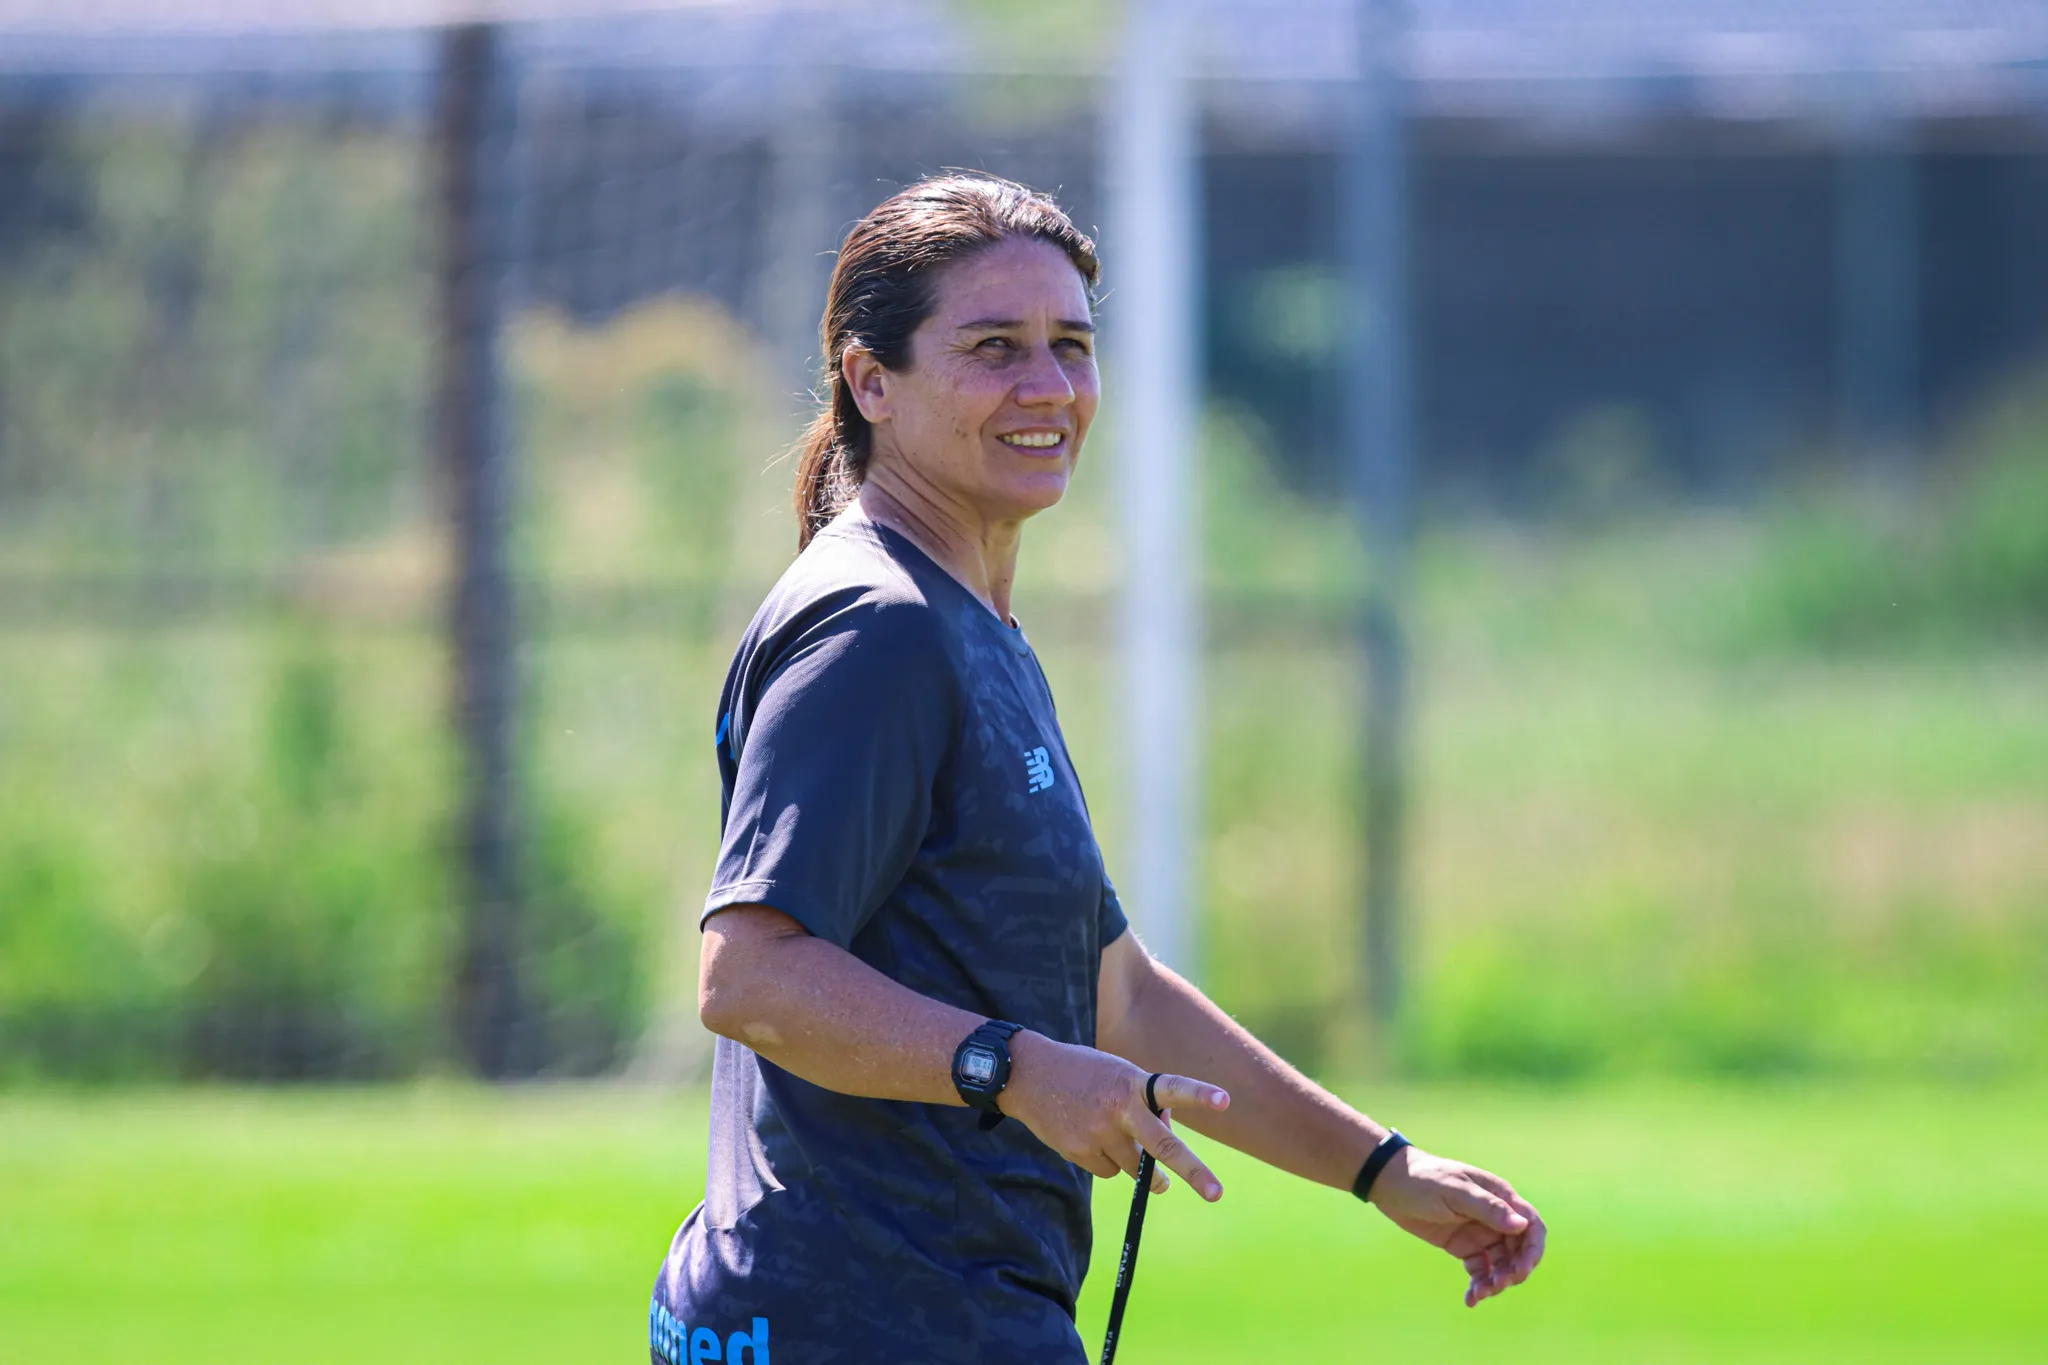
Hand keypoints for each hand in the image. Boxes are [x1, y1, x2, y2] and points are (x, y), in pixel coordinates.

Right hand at [1000, 1032, 1230, 1200]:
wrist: (1028, 1074)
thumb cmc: (1085, 1074)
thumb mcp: (1118, 1075)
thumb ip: (1144, 1104)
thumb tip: (1162, 1145)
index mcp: (1132, 1083)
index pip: (1172, 1088)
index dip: (1199, 1095)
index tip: (1225, 1100)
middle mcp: (1119, 1109)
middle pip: (1162, 1146)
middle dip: (1193, 1171)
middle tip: (1216, 1193)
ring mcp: (1099, 1133)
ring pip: (1134, 1166)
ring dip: (1139, 1164)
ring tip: (1117, 1137)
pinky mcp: (1080, 1152)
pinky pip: (1108, 1171)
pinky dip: (1105, 1161)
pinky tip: (1088, 1136)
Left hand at [1367, 1146, 1546, 1305]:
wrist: (1389, 1183)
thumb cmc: (1423, 1179)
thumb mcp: (1454, 1192)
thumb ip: (1487, 1208)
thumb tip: (1521, 1224)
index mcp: (1499, 1196)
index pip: (1530, 1224)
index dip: (1533, 1249)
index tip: (1522, 1269)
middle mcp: (1494, 1216)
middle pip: (1519, 1249)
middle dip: (1514, 1270)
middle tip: (1497, 1284)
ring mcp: (1480, 1232)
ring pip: (1501, 1264)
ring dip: (1497, 1281)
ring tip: (1480, 1293)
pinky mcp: (1463, 1246)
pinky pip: (1481, 1270)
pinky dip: (1480, 1285)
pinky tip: (1471, 1299)